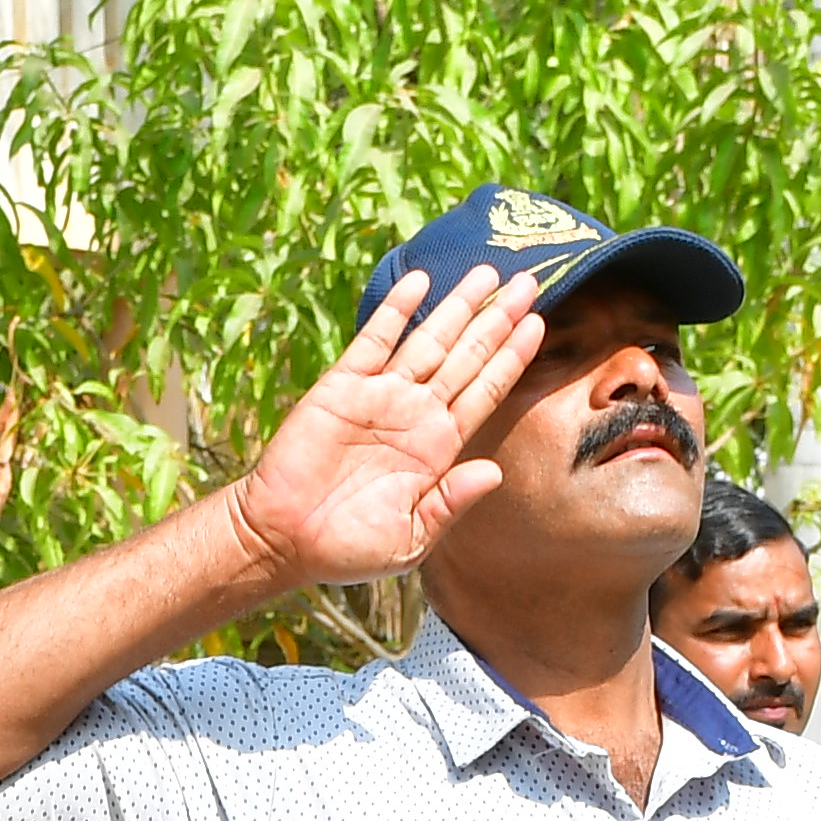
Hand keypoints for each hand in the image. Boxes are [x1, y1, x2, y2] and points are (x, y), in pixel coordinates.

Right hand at [228, 267, 547, 595]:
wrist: (282, 540)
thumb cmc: (347, 549)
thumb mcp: (410, 539)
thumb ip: (451, 502)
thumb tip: (493, 472)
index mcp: (438, 448)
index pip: (486, 392)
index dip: (512, 358)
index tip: (538, 324)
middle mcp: (416, 414)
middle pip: (466, 356)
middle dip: (497, 319)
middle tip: (529, 280)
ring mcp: (380, 396)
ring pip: (429, 340)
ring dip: (458, 306)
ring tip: (487, 272)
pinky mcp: (342, 387)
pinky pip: (375, 340)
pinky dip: (396, 310)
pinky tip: (420, 282)